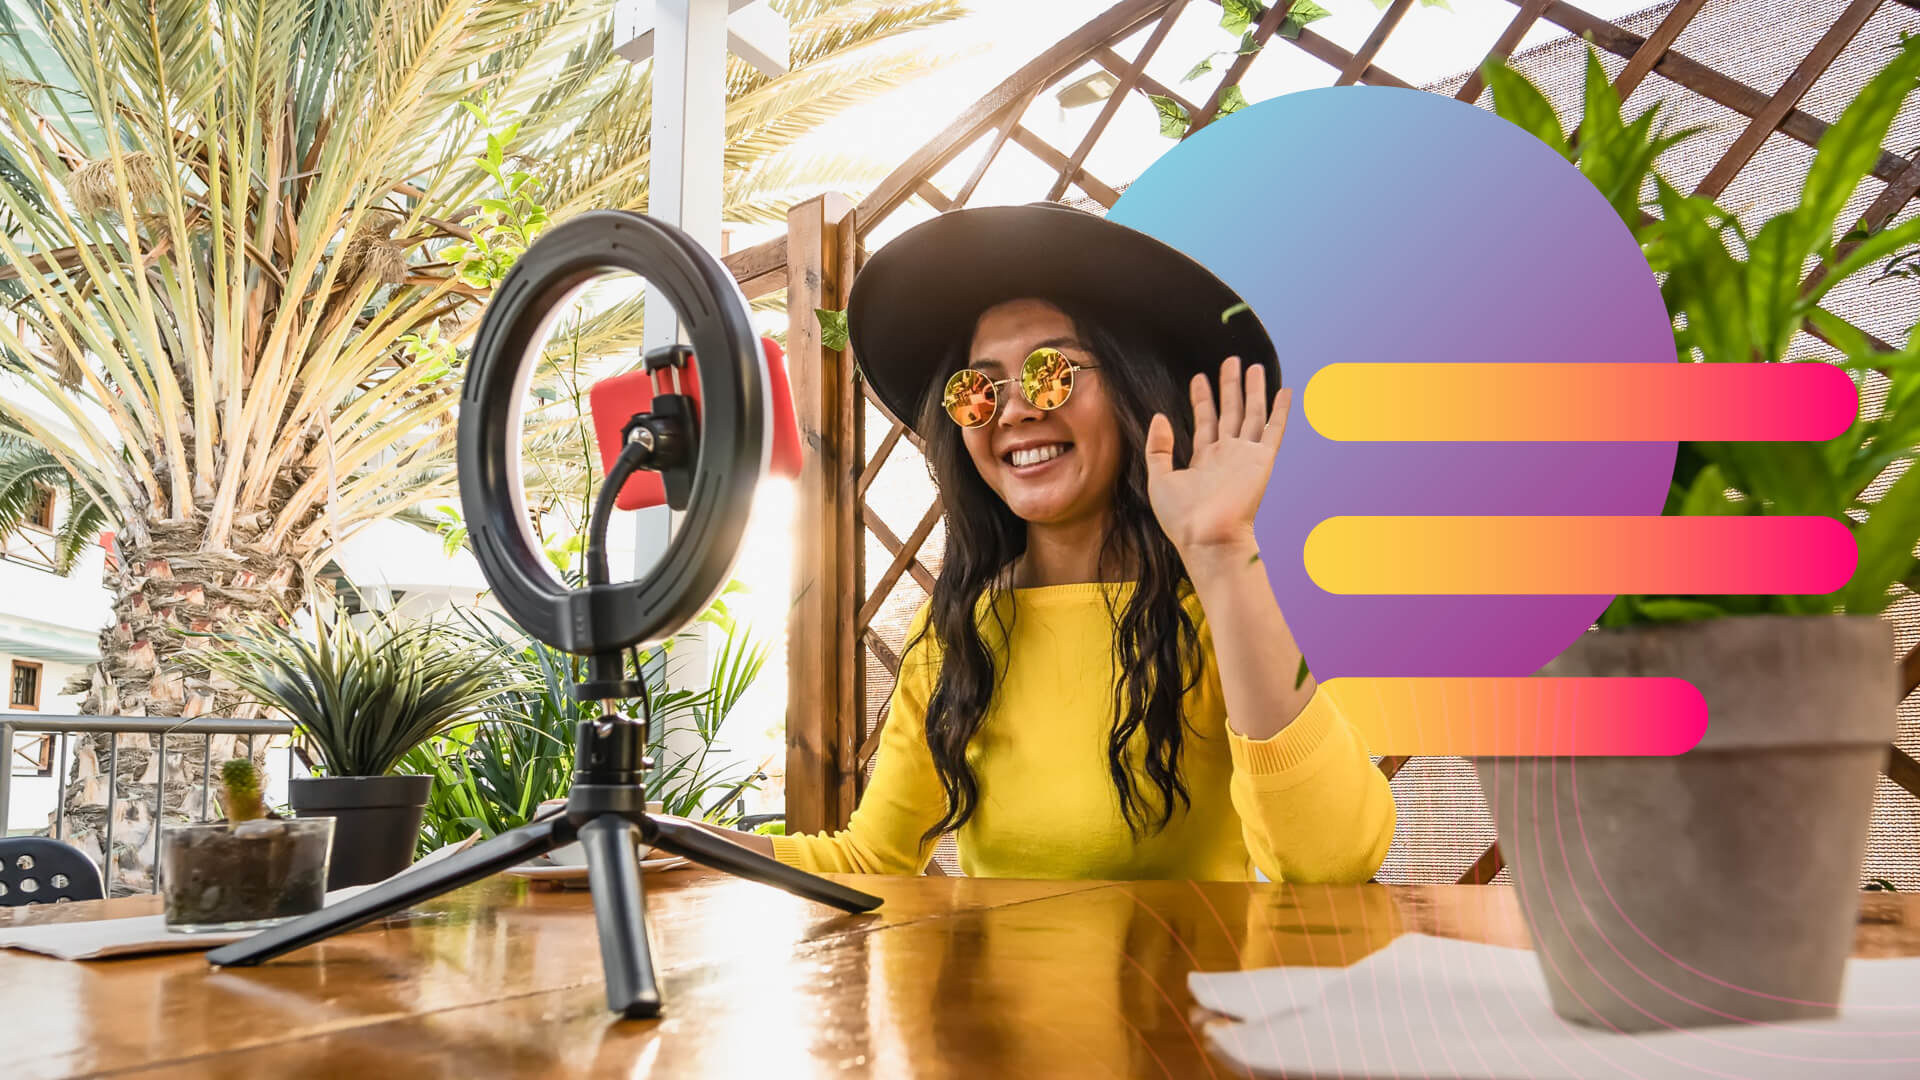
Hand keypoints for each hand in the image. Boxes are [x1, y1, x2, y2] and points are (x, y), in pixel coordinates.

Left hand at [1145, 356, 1290, 562]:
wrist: (1207, 538)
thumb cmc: (1182, 518)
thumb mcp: (1158, 479)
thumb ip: (1159, 447)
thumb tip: (1160, 416)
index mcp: (1203, 459)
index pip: (1205, 421)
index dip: (1202, 398)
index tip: (1199, 378)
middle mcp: (1226, 454)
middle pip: (1230, 411)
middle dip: (1229, 385)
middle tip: (1230, 360)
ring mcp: (1245, 456)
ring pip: (1251, 413)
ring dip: (1252, 389)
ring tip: (1253, 365)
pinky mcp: (1262, 460)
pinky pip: (1274, 430)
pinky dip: (1280, 411)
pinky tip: (1284, 391)